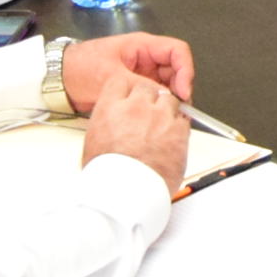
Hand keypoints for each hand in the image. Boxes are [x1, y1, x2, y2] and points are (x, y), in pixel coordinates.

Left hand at [61, 31, 196, 108]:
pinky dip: (158, 104)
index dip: (185, 69)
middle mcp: (145, 59)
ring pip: (167, 84)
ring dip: (169, 97)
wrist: (59, 81)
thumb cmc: (80, 67)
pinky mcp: (135, 89)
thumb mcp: (111, 75)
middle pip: (176, 69)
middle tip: (177, 106)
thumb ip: (139, 85)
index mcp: (142, 46)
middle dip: (180, 86)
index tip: (182, 90)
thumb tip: (163, 97)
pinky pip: (154, 95)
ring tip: (166, 112)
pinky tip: (155, 115)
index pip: (176, 51)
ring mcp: (141, 74)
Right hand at [74, 72, 188, 192]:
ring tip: (161, 130)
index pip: (120, 81)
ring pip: (169, 99)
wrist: (125, 195)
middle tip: (148, 117)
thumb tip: (111, 127)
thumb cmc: (107, 178)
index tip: (130, 98)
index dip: (127, 90)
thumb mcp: (92, 145)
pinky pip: (184, 119)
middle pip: (147, 87)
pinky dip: (180, 126)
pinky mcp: (178, 130)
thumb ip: (106, 126)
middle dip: (149, 99)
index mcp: (110, 109)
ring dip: (166, 111)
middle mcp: (135, 108)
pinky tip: (172, 140)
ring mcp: (159, 117)